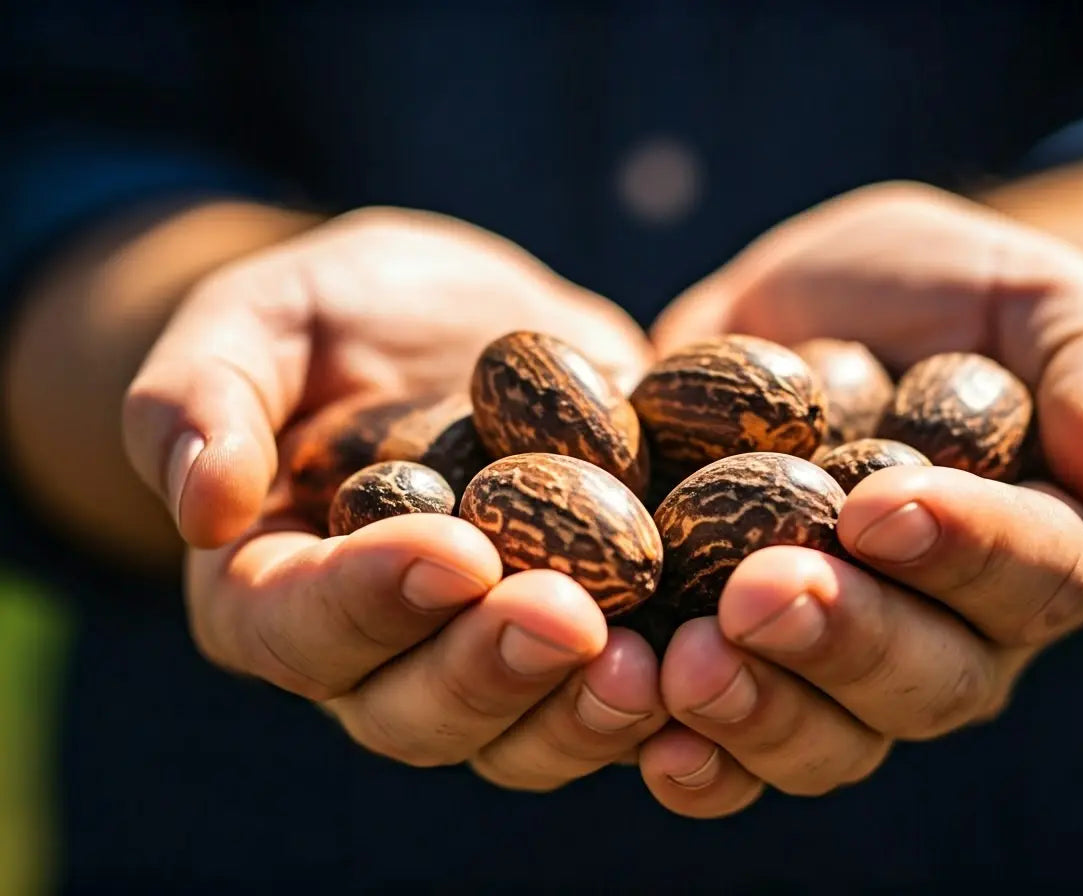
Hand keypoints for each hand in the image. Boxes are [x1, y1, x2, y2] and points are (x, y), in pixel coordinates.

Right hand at [122, 207, 666, 788]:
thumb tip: (202, 505)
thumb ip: (201, 395)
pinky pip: (615, 698)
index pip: (298, 628)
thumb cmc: (340, 314)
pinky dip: (668, 695)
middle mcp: (381, 652)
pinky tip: (721, 650)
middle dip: (491, 670)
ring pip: (522, 732)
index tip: (453, 552)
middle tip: (568, 617)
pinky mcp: (585, 638)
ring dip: (584, 711)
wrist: (463, 320)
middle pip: (416, 710)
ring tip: (653, 664)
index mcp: (276, 590)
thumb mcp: (260, 318)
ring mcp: (485, 657)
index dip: (369, 603)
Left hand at [637, 181, 1082, 816]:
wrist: (819, 315)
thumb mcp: (1026, 293)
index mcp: (1039, 552)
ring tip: (683, 664)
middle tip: (758, 592)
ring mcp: (845, 668)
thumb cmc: (941, 297)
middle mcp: (953, 635)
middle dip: (843, 641)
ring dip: (758, 712)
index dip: (965, 551)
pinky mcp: (747, 669)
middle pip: (925, 681)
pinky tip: (643, 734)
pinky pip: (732, 751)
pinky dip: (693, 758)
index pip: (1035, 576)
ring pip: (829, 739)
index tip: (880, 506)